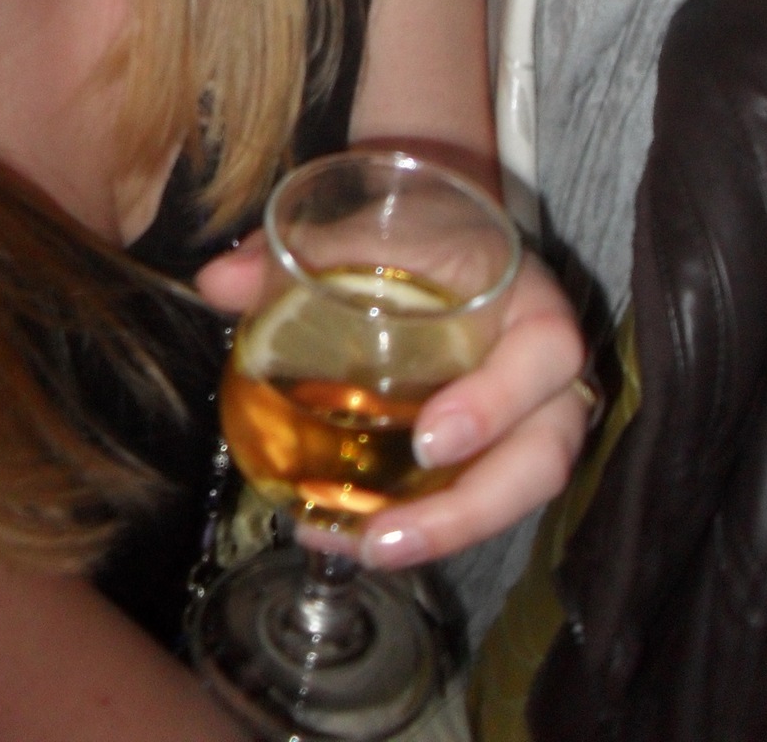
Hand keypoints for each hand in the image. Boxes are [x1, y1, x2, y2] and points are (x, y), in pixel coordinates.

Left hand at [194, 234, 590, 569]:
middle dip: (468, 511)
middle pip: (542, 457)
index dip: (498, 403)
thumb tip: (218, 280)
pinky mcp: (493, 447)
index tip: (428, 439)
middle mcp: (543, 370)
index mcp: (531, 301)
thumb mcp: (371, 219)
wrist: (440, 228)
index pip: (549, 355)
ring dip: (438, 533)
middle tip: (385, 536)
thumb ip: (301, 244)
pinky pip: (472, 497)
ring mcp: (525, 416)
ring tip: (358, 547)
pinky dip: (417, 524)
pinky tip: (344, 533)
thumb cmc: (414, 224)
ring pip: (512, 494)